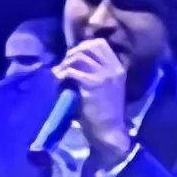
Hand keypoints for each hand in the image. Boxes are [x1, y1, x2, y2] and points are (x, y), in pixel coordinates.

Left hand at [55, 35, 135, 161]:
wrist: (108, 133)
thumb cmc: (103, 113)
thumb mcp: (104, 87)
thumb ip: (94, 72)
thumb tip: (72, 59)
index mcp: (117, 68)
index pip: (100, 44)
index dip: (83, 46)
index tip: (73, 57)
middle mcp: (113, 68)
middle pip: (88, 47)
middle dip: (72, 53)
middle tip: (64, 66)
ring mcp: (104, 75)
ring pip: (79, 56)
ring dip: (65, 64)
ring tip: (59, 75)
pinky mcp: (92, 84)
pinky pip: (72, 71)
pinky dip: (62, 75)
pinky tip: (59, 82)